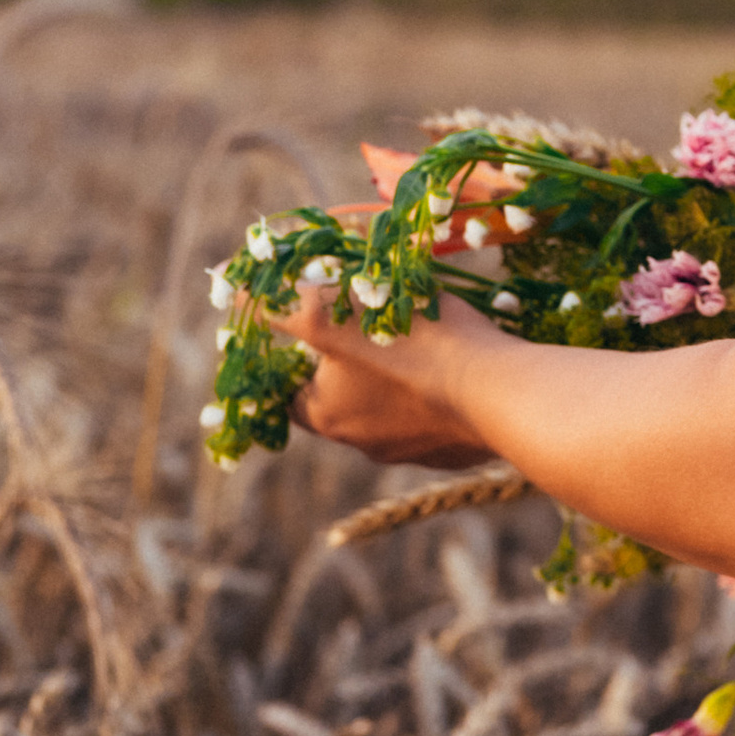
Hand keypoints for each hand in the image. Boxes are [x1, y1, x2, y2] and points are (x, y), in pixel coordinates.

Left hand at [274, 219, 507, 467]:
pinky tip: (458, 364)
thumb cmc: (417, 348)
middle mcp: (363, 444)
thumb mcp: (339, 314)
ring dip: (396, 378)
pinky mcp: (454, 451)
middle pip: (341, 397)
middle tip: (375, 321)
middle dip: (352, 362)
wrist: (503, 395)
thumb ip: (287, 303)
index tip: (321, 321)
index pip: (291, 389)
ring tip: (421, 338)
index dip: (300, 353)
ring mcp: (412, 452)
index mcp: (327, 417)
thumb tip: (231, 283)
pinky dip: (437, 394)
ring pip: (390, 408)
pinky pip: (434, 418)